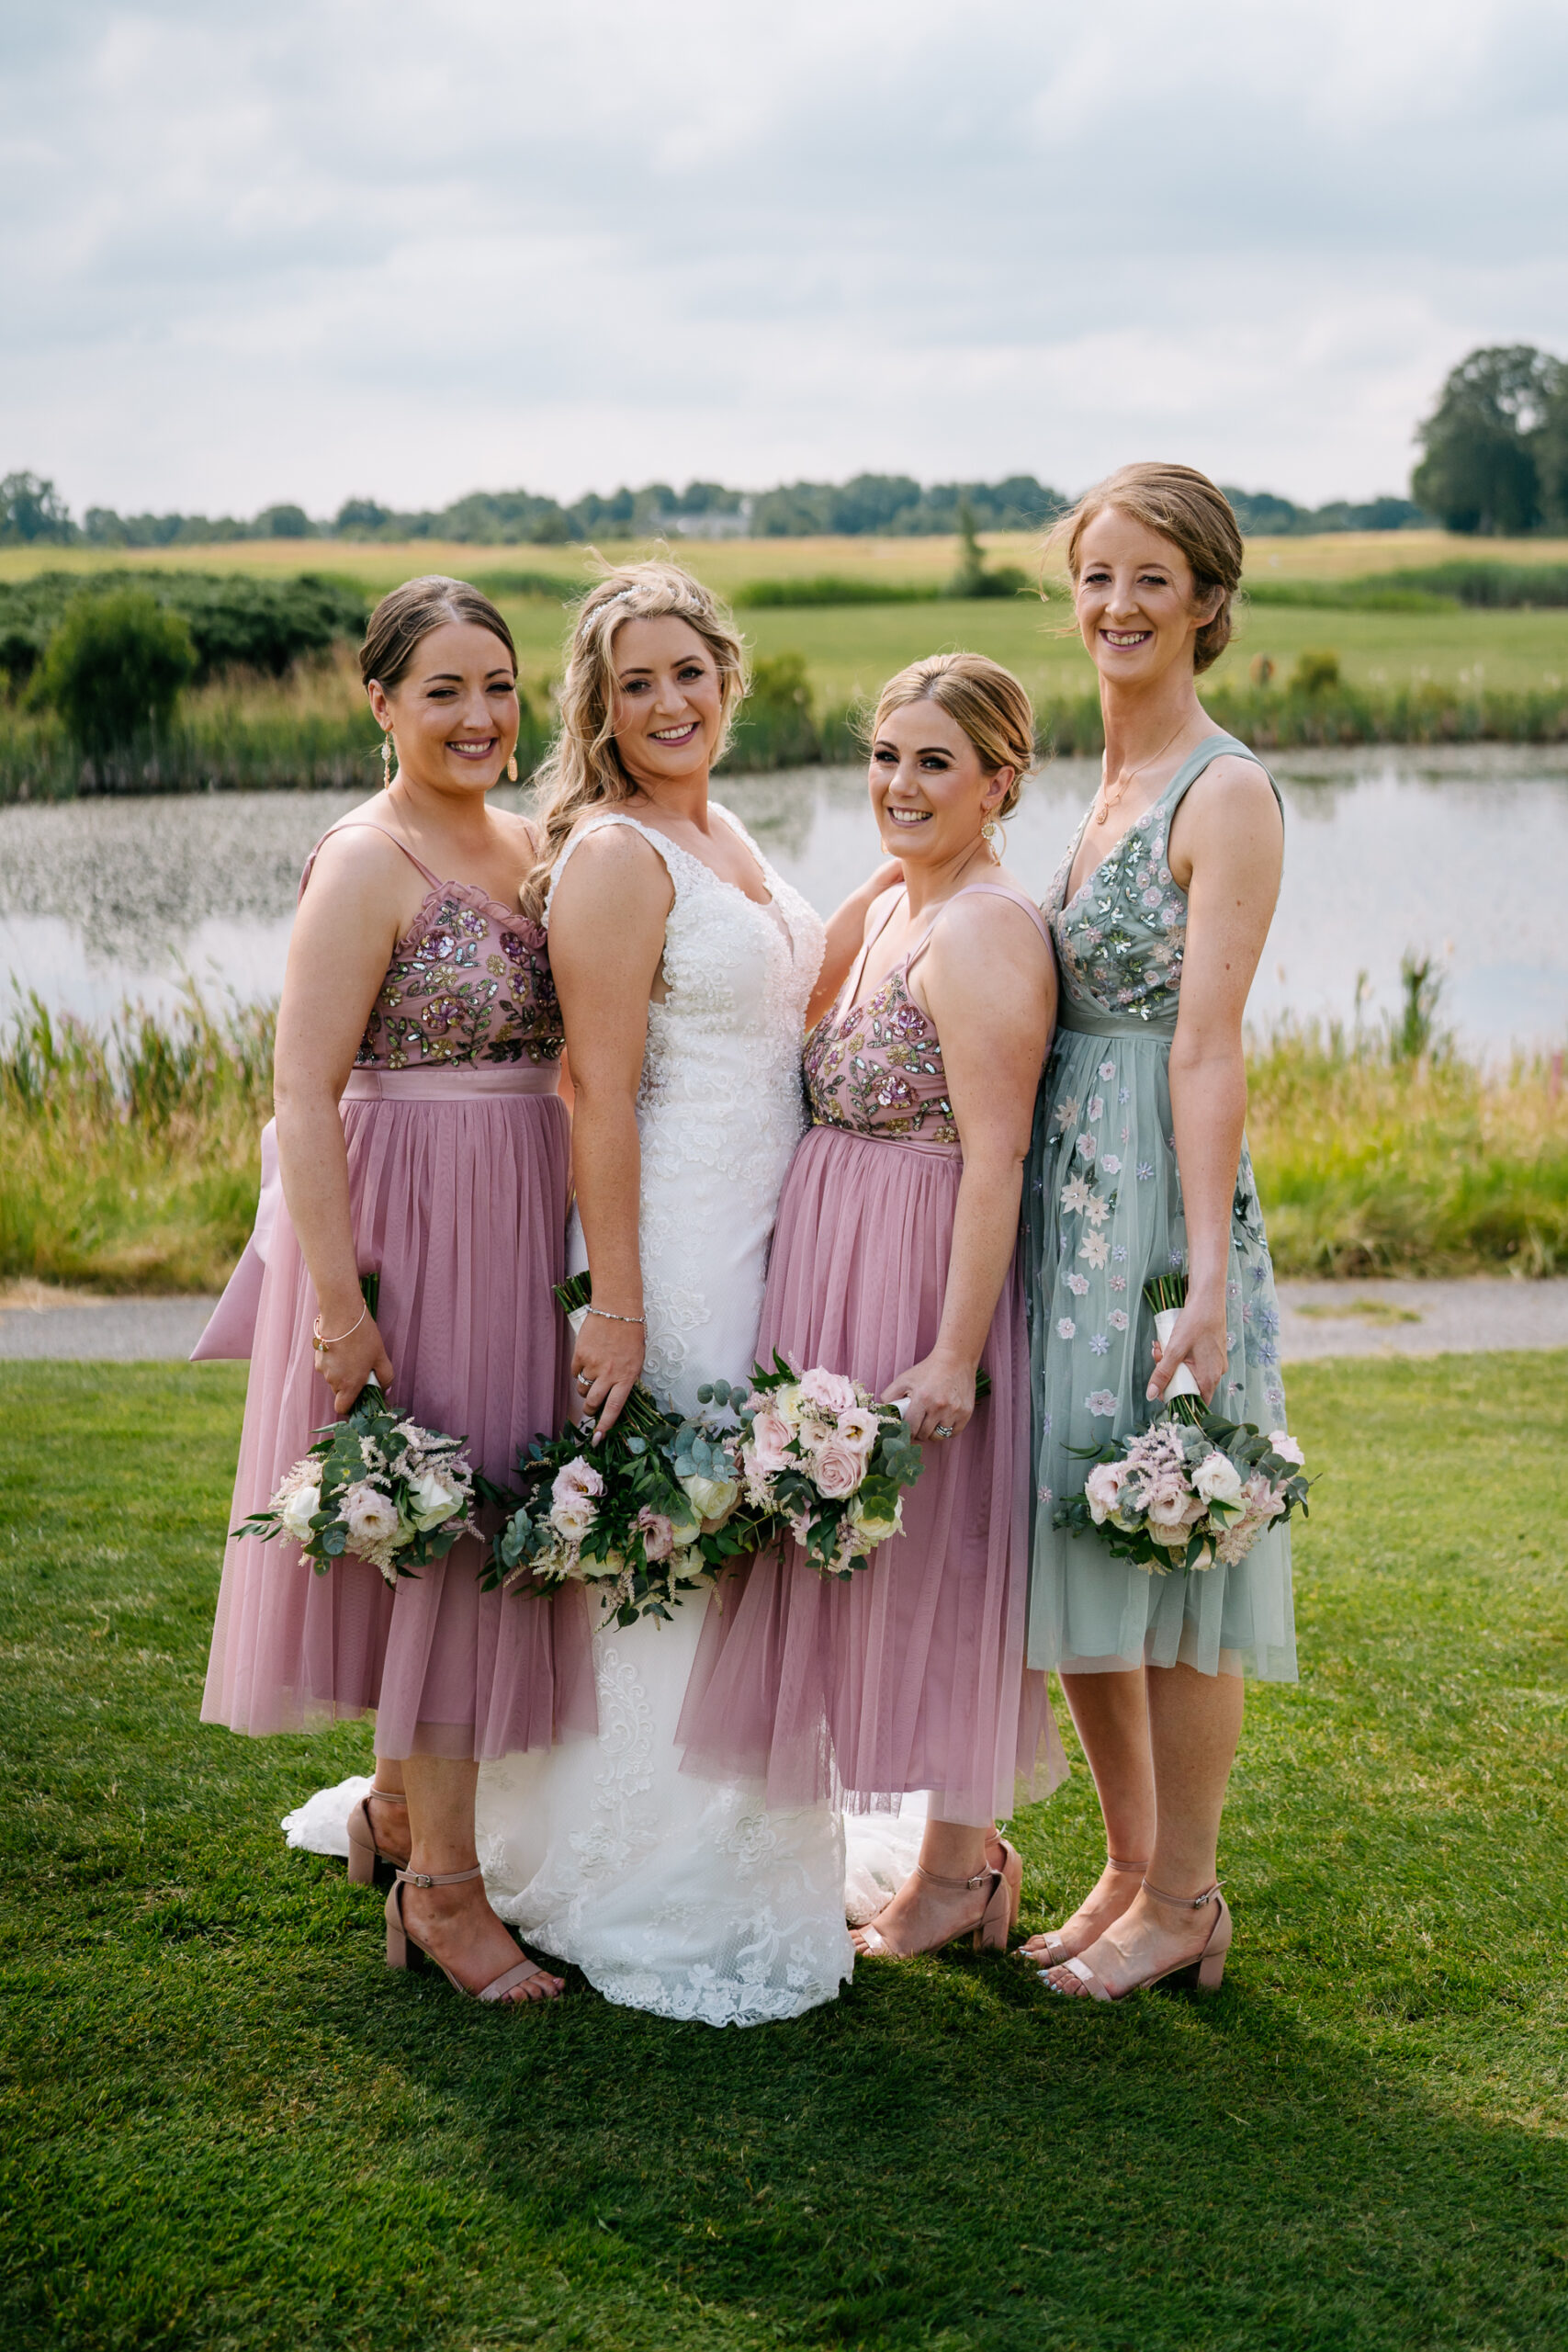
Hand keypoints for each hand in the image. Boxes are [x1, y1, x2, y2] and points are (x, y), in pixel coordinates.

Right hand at [317, 1311, 393, 1416]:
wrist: (341, 1314)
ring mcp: (323, 1369)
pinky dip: (335, 1361)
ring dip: (343, 1371)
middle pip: (340, 1392)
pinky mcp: (317, 1357)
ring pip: (334, 1377)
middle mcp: (333, 1380)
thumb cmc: (363, 1336)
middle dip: (350, 1384)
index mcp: (349, 1385)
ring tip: (354, 1353)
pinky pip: (328, 1365)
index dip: (351, 1406)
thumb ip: (385, 1377)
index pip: (342, 1408)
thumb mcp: (381, 1357)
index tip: (360, 1396)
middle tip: (363, 1368)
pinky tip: (344, 1346)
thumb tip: (385, 1390)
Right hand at [572, 1313, 645, 1439]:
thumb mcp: (636, 1361)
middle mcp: (609, 1374)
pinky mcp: (580, 1355)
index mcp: (627, 1377)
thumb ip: (625, 1380)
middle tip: (589, 1407)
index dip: (604, 1426)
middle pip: (592, 1402)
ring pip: (582, 1388)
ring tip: (593, 1374)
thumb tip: (613, 1399)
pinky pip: (575, 1372)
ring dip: (585, 1387)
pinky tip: (588, 1358)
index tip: (597, 1439)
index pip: (614, 1408)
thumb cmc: (631, 1335)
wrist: (617, 1310)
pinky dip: (579, 1370)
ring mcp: (593, 1364)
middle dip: (589, 1409)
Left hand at [882, 1351, 975, 1443]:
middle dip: (918, 1433)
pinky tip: (942, 1421)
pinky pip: (953, 1433)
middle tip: (917, 1426)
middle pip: (924, 1435)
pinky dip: (946, 1431)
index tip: (906, 1429)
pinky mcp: (966, 1413)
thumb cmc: (928, 1370)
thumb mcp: (904, 1379)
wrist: (955, 1359)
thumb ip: (889, 1396)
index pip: (911, 1427)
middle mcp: (939, 1406)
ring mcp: (954, 1411)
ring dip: (932, 1433)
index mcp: (922, 1398)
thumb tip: (884, 1414)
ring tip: (929, 1423)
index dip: (906, 1431)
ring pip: (939, 1436)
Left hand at [1147, 1299, 1227, 1406]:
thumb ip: (1163, 1373)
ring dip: (1171, 1362)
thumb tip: (1152, 1394)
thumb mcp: (1175, 1349)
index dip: (1176, 1398)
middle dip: (1169, 1374)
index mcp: (1211, 1377)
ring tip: (1160, 1347)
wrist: (1208, 1297)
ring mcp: (1214, 1360)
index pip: (1196, 1402)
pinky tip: (1168, 1342)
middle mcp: (1216, 1371)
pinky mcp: (1210, 1350)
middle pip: (1189, 1385)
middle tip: (1157, 1359)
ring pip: (1188, 1371)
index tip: (1160, 1389)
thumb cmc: (1196, 1321)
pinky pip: (1193, 1360)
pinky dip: (1179, 1354)